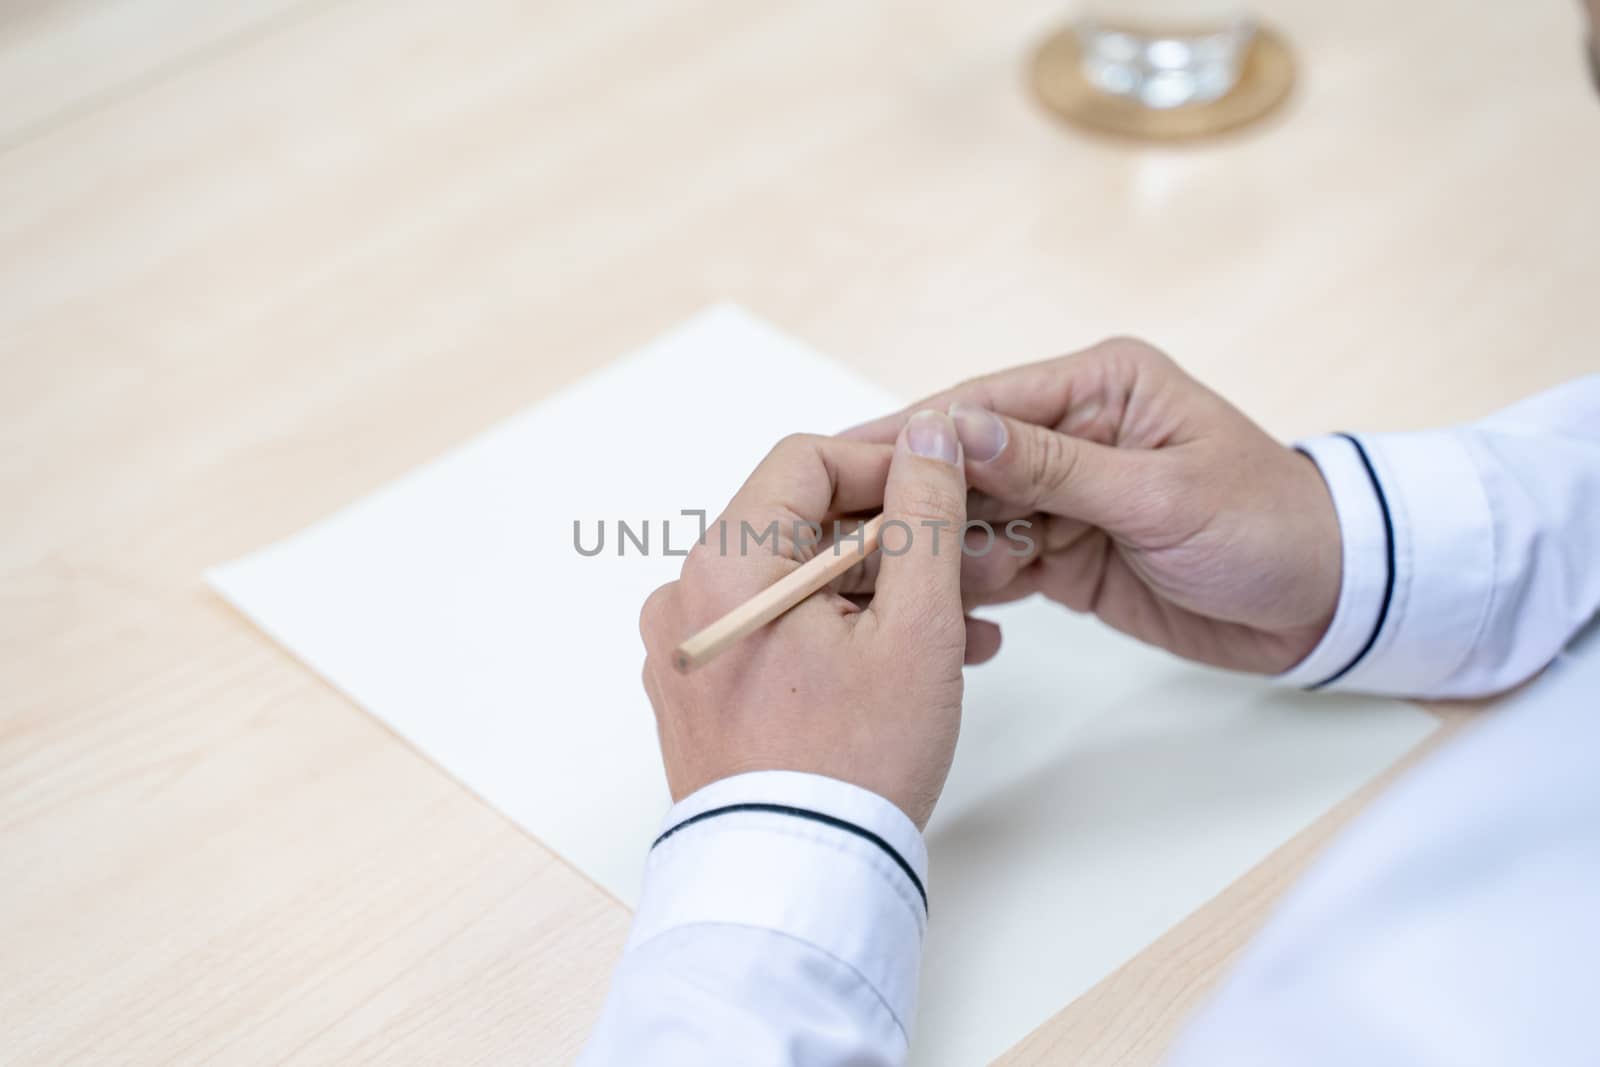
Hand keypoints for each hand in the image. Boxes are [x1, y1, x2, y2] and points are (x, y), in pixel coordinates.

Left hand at [638, 412, 992, 828]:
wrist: (796, 884)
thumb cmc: (854, 761)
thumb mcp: (915, 626)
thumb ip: (924, 516)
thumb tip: (929, 437)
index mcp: (724, 566)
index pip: (805, 461)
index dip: (885, 464)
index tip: (946, 488)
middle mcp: (689, 600)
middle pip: (802, 524)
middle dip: (897, 540)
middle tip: (973, 565)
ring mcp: (691, 652)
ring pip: (799, 583)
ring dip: (882, 592)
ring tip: (965, 627)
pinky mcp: (704, 695)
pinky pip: (778, 633)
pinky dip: (842, 633)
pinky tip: (913, 662)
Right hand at [844, 339, 1341, 674]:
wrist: (1324, 606)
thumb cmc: (1265, 527)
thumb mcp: (1160, 494)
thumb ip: (1054, 466)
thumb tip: (955, 430)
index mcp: (1099, 386)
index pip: (983, 403)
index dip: (912, 435)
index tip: (844, 462)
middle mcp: (1071, 431)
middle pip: (962, 459)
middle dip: (916, 498)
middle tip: (850, 532)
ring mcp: (1062, 495)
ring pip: (970, 514)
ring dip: (945, 547)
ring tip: (917, 581)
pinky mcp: (1061, 551)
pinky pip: (994, 559)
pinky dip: (969, 582)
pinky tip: (946, 602)